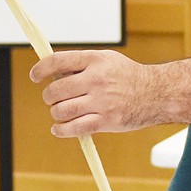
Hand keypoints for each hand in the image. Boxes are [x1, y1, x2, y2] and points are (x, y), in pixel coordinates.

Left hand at [30, 49, 151, 137]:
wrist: (156, 94)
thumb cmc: (127, 76)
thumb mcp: (106, 59)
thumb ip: (80, 64)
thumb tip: (51, 73)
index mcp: (94, 60)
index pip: (57, 62)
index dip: (40, 69)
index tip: (35, 76)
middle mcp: (96, 79)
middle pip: (55, 90)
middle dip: (49, 96)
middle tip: (52, 98)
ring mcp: (101, 101)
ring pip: (61, 110)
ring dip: (56, 113)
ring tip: (60, 112)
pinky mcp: (105, 121)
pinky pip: (73, 128)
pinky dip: (61, 130)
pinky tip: (58, 128)